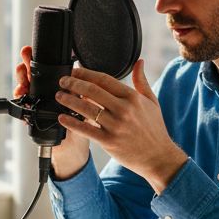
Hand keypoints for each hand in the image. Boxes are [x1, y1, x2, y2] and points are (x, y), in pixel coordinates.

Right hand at [13, 45, 89, 178]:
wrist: (74, 147)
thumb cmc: (81, 123)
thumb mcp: (84, 103)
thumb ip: (80, 89)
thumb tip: (81, 71)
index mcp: (58, 86)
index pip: (45, 68)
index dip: (37, 58)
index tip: (32, 49)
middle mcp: (45, 93)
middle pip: (32, 75)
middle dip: (26, 64)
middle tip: (24, 55)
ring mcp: (36, 105)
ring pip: (24, 89)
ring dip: (21, 80)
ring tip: (22, 74)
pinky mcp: (31, 118)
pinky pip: (22, 109)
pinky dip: (20, 102)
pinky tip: (20, 95)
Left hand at [54, 60, 186, 191]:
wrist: (158, 156)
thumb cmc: (154, 129)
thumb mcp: (152, 102)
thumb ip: (142, 81)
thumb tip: (139, 62)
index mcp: (133, 97)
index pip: (104, 79)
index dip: (87, 73)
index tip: (76, 70)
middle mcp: (124, 110)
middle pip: (92, 91)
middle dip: (74, 83)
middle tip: (63, 81)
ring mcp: (115, 126)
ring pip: (86, 108)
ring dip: (69, 100)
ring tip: (59, 95)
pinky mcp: (109, 141)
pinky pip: (85, 129)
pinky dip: (72, 122)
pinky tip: (62, 118)